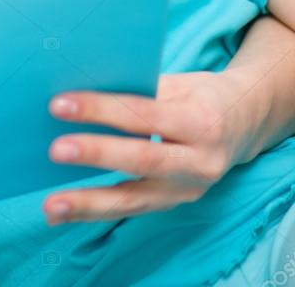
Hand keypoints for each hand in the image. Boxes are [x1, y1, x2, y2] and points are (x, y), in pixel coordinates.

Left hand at [42, 71, 247, 223]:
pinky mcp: (173, 203)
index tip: (60, 104)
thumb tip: (78, 86)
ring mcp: (187, 190)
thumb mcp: (178, 83)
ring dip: (88, 203)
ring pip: (134, 200)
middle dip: (96, 155)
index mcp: (200, 122)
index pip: (143, 114)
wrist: (243, 124)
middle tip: (55, 150)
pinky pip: (131, 208)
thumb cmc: (200, 95)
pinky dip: (96, 210)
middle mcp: (199, 162)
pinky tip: (65, 211)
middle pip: (141, 159)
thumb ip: (137, 89)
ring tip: (51, 205)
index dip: (102, 110)